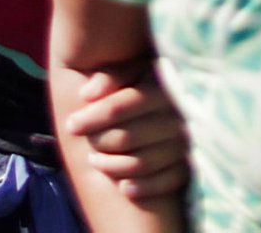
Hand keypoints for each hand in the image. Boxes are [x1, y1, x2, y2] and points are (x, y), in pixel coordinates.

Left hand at [64, 60, 189, 201]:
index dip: (93, 117)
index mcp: (162, 86)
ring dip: (112, 166)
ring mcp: (186, 142)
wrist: (168, 107)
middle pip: (127, 138)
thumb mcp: (129, 73)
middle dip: (100, 142)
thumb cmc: (140, 87)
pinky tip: (123, 188)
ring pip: (142, 163)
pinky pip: (166, 182)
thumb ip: (109, 76)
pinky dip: (142, 187)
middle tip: (86, 143)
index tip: (71, 125)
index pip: (120, 107)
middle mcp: (178, 115)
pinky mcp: (189, 166)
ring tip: (94, 161)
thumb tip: (86, 94)